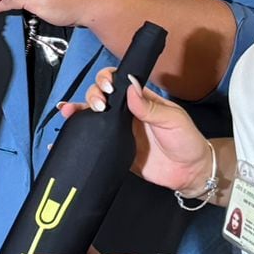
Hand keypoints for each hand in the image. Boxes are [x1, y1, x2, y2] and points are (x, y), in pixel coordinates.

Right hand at [69, 68, 213, 194]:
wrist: (189, 173)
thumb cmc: (186, 141)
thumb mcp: (173, 120)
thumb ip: (149, 107)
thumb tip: (129, 88)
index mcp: (141, 100)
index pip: (119, 82)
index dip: (108, 80)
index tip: (108, 89)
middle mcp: (127, 113)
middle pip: (101, 96)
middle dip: (93, 95)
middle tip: (98, 106)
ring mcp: (119, 131)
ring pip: (93, 115)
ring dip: (79, 110)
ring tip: (68, 111)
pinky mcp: (115, 149)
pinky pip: (94, 140)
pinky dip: (77, 134)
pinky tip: (64, 130)